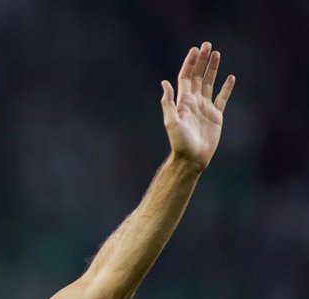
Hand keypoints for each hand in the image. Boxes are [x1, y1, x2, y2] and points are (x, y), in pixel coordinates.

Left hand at [161, 42, 234, 169]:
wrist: (192, 158)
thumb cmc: (180, 142)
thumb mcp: (171, 122)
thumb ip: (168, 102)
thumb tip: (164, 82)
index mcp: (183, 102)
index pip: (186, 77)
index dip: (190, 63)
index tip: (196, 50)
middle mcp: (193, 102)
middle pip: (198, 76)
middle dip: (202, 61)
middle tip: (207, 45)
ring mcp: (205, 108)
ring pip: (209, 83)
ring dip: (213, 69)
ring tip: (217, 54)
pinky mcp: (215, 116)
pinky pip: (222, 98)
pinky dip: (226, 88)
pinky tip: (230, 77)